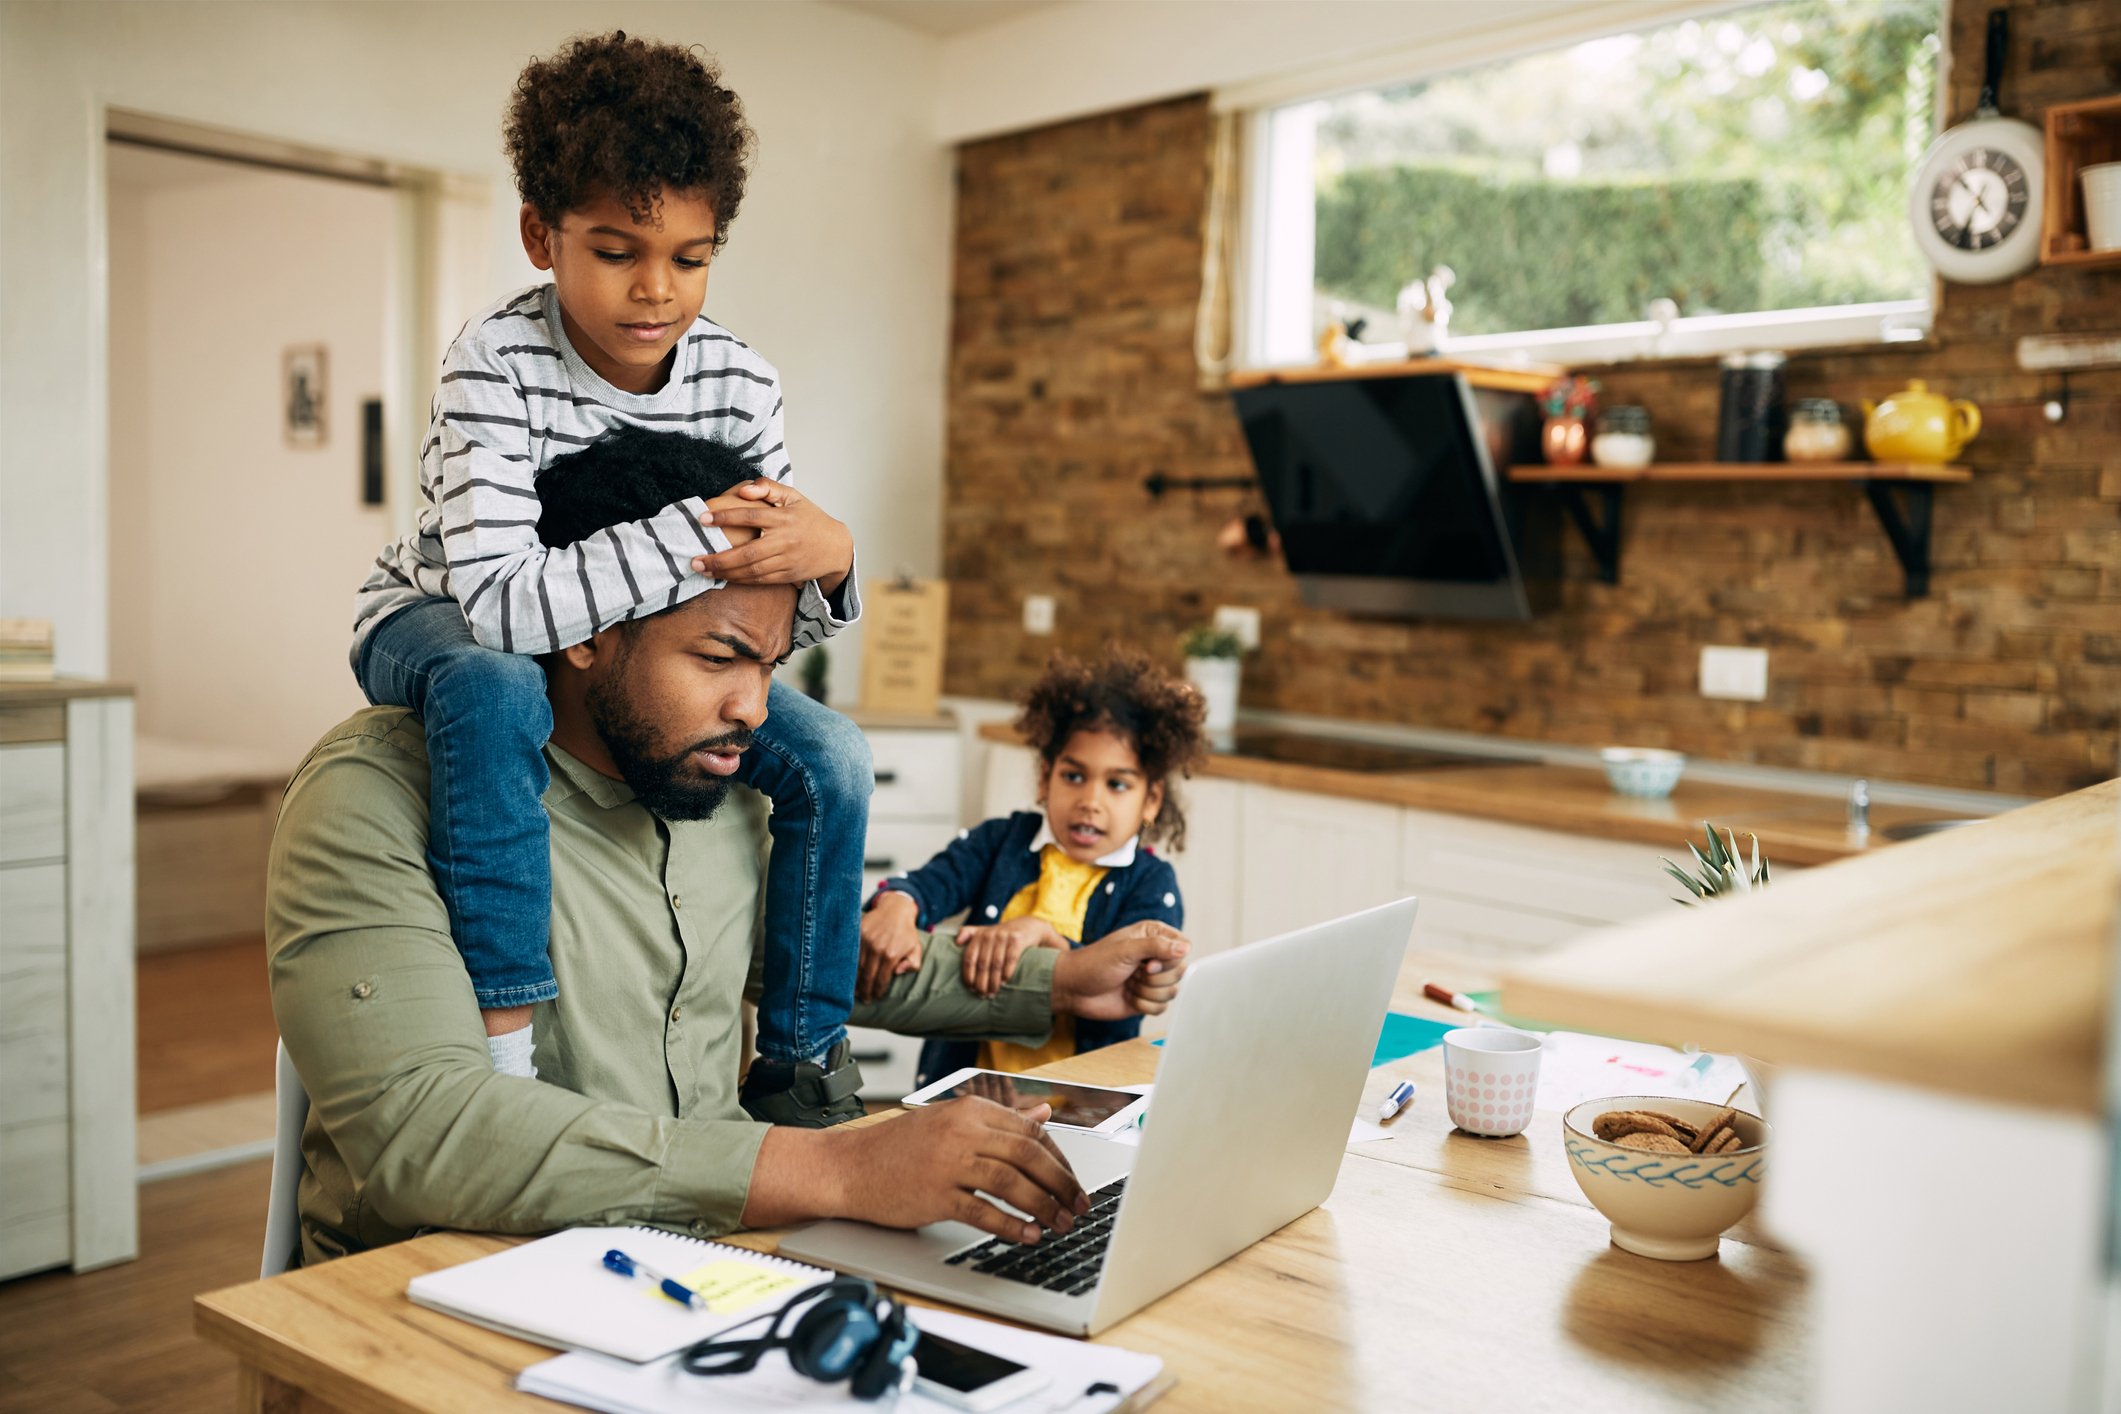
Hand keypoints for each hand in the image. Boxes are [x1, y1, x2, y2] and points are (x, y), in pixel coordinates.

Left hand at [692, 480, 852, 594]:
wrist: (836, 547)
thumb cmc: (809, 518)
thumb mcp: (793, 496)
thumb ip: (768, 487)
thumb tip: (742, 490)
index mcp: (784, 518)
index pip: (751, 516)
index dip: (726, 516)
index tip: (703, 518)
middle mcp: (785, 540)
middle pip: (748, 552)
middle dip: (720, 558)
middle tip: (695, 559)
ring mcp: (787, 560)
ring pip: (752, 570)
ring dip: (725, 572)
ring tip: (703, 570)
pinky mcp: (787, 575)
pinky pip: (760, 580)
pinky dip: (740, 580)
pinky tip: (722, 577)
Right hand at [834, 1098, 1088, 1244]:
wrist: (848, 1166)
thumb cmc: (898, 1148)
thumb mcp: (949, 1121)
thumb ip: (998, 1120)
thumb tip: (1043, 1116)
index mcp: (970, 1109)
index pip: (1031, 1131)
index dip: (1059, 1159)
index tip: (1071, 1180)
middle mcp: (962, 1130)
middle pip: (1028, 1154)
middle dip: (1061, 1183)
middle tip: (1079, 1205)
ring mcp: (948, 1162)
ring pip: (1012, 1182)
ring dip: (1043, 1206)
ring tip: (1060, 1224)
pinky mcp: (935, 1194)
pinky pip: (984, 1211)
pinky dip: (1011, 1225)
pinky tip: (1028, 1235)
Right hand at [857, 891, 923, 1001]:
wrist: (895, 909)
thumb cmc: (906, 932)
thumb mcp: (916, 948)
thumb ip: (912, 964)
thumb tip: (897, 973)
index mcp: (891, 954)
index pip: (881, 979)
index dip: (877, 991)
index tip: (873, 998)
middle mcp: (877, 948)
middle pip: (867, 976)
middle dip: (865, 990)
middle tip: (864, 1000)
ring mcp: (865, 941)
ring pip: (857, 967)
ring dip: (855, 981)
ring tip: (855, 991)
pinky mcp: (857, 934)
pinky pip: (851, 954)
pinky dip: (849, 966)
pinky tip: (848, 975)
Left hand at [957, 917, 1067, 997]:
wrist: (1028, 926)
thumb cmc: (1002, 934)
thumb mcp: (985, 931)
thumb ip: (969, 933)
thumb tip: (956, 941)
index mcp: (979, 935)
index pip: (970, 958)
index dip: (969, 975)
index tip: (970, 988)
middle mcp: (990, 935)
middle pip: (983, 964)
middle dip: (982, 982)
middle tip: (982, 995)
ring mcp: (1004, 936)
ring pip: (996, 964)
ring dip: (994, 981)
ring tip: (993, 993)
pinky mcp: (1018, 939)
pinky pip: (1011, 959)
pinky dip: (1007, 972)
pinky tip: (1005, 982)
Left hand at [1051, 921, 1190, 1021]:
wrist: (1074, 989)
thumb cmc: (1094, 963)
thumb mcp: (1125, 950)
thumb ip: (1157, 947)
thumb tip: (1186, 948)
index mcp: (1153, 936)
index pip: (1183, 947)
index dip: (1169, 959)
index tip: (1148, 963)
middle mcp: (1156, 956)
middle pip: (1180, 971)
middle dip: (1154, 978)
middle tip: (1132, 973)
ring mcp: (1152, 979)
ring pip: (1172, 991)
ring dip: (1146, 992)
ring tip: (1127, 983)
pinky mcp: (1148, 999)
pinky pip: (1162, 1008)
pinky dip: (1143, 1005)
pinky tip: (1128, 997)